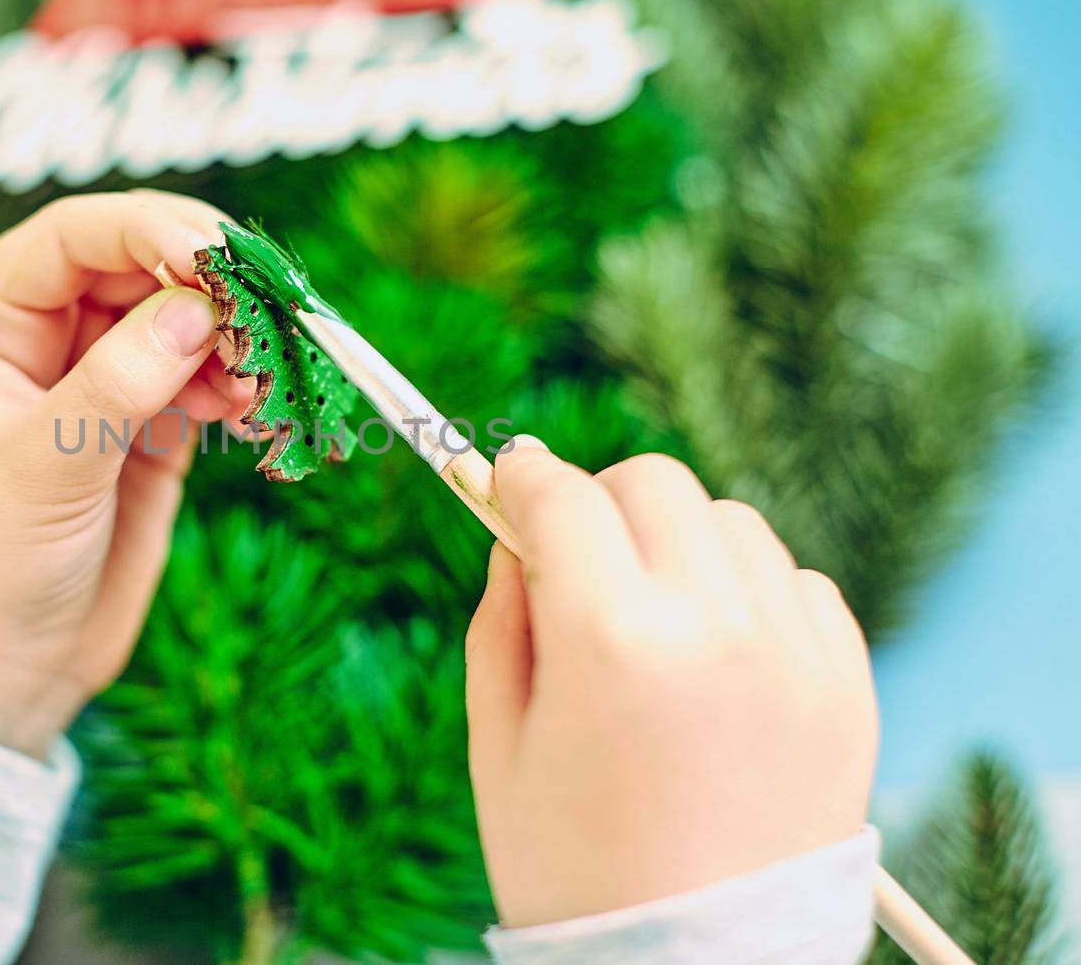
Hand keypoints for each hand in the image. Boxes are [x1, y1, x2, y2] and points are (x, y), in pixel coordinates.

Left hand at [0, 191, 251, 757]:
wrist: (4, 666)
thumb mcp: (43, 466)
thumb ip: (118, 382)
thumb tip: (198, 306)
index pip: (75, 236)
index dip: (148, 229)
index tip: (217, 257)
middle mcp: (49, 334)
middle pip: (144, 264)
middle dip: (210, 283)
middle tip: (268, 314)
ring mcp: (107, 377)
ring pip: (188, 318)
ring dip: (237, 338)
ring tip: (264, 381)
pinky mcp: (155, 425)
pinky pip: (211, 376)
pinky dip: (244, 384)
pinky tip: (258, 411)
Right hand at [465, 439, 877, 927]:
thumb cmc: (572, 869)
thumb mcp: (498, 743)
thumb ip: (499, 617)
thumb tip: (517, 535)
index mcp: (611, 641)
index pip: (561, 495)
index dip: (521, 478)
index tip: (509, 479)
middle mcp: (715, 627)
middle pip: (655, 484)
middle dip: (601, 504)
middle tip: (578, 558)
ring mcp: (795, 655)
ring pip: (731, 524)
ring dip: (679, 547)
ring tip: (656, 619)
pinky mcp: (849, 687)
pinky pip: (799, 583)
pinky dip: (752, 596)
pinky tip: (720, 657)